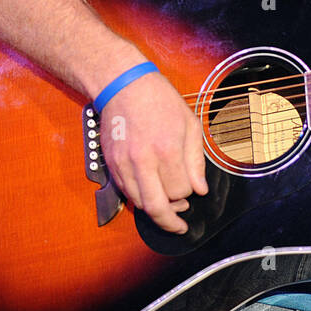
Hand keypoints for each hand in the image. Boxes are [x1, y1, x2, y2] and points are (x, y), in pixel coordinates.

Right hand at [99, 70, 208, 233]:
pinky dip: (139, 198)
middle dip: (170, 221)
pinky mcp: (111, 164)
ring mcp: (124, 164)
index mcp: (167, 149)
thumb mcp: (189, 124)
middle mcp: (143, 161)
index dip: (189, 194)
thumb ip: (196, 160)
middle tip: (179, 225)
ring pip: (139, 203)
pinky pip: (126, 192)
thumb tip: (200, 190)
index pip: (181, 191)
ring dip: (154, 210)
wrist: (124, 85)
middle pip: (156, 207)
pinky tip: (150, 193)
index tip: (193, 190)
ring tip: (167, 207)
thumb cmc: (160, 101)